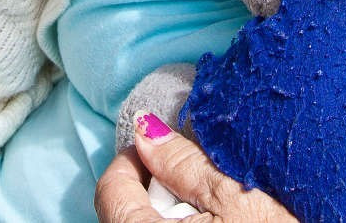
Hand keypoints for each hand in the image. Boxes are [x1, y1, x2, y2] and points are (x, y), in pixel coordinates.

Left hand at [95, 113, 297, 222]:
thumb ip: (181, 162)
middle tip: (198, 182)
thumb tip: (147, 131)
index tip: (158, 144)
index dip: (133, 159)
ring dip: (171, 219)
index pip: (111, 190)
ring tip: (215, 214)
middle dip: (157, 191)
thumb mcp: (234, 196)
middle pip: (127, 217)